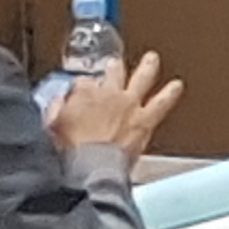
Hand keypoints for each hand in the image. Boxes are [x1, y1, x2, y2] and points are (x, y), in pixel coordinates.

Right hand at [53, 51, 179, 161]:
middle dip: (113, 66)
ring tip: (152, 59)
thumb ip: (55, 110)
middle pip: (113, 72)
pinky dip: (170, 93)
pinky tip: (177, 86)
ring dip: (147, 67)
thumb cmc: (70, 153)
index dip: (81, 88)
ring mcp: (129, 105)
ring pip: (142, 78)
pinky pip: (161, 103)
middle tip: (114, 63)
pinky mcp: (144, 120)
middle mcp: (109, 94)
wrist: (91, 169)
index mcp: (83, 94)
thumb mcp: (51, 127)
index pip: (82, 82)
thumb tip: (59, 103)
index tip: (80, 93)